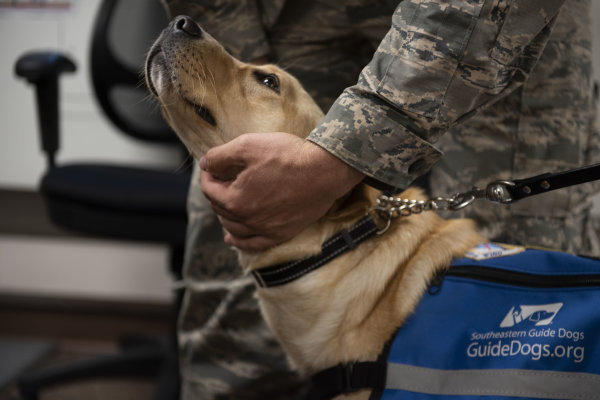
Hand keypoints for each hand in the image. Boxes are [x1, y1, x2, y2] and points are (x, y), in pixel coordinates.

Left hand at [199, 132, 363, 250]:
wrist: (325, 171)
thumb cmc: (288, 156)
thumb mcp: (248, 145)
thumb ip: (220, 156)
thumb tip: (205, 163)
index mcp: (235, 200)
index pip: (209, 189)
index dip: (207, 174)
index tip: (212, 164)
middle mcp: (247, 220)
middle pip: (220, 208)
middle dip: (217, 191)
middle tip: (223, 177)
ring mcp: (265, 230)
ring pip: (233, 228)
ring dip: (224, 214)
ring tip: (225, 202)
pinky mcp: (281, 234)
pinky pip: (253, 244)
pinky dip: (239, 242)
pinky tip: (231, 238)